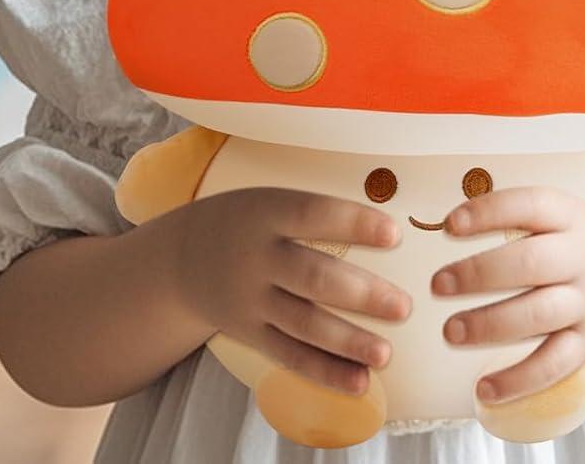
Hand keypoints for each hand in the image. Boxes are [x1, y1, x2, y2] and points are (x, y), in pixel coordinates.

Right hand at [160, 186, 412, 395]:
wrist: (181, 259)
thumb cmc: (248, 222)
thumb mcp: (270, 200)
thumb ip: (317, 213)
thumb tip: (390, 228)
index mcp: (266, 213)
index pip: (312, 213)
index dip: (353, 223)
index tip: (393, 234)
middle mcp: (256, 258)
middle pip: (312, 277)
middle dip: (360, 294)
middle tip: (403, 306)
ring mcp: (251, 300)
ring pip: (303, 324)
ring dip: (347, 341)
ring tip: (385, 354)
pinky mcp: (250, 334)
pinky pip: (290, 356)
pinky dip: (325, 372)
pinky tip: (359, 383)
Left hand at [430, 186, 584, 406]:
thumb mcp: (563, 214)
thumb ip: (516, 217)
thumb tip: (449, 224)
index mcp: (568, 216)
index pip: (528, 206)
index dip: (488, 213)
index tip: (450, 225)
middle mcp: (579, 257)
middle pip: (529, 263)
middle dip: (479, 274)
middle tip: (438, 284)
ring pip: (537, 315)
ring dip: (489, 325)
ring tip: (451, 331)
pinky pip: (553, 365)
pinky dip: (518, 380)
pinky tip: (484, 388)